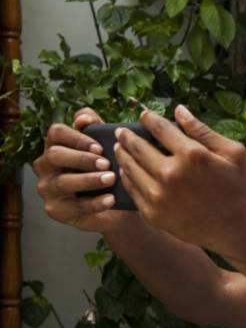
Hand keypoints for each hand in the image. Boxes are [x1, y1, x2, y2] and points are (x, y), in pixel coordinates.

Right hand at [32, 108, 129, 233]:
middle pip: (54, 155)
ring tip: (111, 179)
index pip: (56, 132)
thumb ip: (96, 128)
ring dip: (89, 180)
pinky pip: (74, 206)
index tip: (100, 147)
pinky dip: (95, 203)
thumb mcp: (106, 148)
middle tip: (106, 164)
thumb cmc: (108, 171)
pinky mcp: (55, 210)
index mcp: (56, 146)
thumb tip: (83, 117)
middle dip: (82, 159)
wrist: (117, 205)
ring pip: (62, 181)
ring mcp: (48, 188)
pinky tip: (111, 200)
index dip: (77, 138)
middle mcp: (46, 166)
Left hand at [114, 105, 245, 252]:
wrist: (237, 229)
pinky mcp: (154, 214)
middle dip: (127, 136)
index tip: (144, 116)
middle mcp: (171, 174)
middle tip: (122, 131)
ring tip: (120, 149)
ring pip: (130, 168)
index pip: (160, 128)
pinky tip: (128, 172)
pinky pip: (132, 190)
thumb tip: (179, 110)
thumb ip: (203, 130)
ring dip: (122, 155)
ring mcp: (160, 196)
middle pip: (137, 147)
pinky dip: (127, 178)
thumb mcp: (232, 153)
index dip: (149, 119)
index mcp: (191, 155)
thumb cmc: (239, 187)